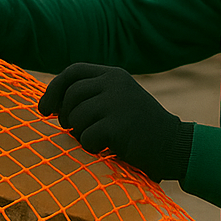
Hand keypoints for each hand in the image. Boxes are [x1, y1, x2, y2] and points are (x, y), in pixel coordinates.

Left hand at [38, 63, 190, 181]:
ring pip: (75, 117)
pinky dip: (92, 148)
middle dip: (64, 116)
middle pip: (70, 94)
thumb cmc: (140, 129)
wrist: (175, 146)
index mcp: (115, 75)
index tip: (44, 110)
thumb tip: (51, 103)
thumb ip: (93, 95)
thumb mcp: (119, 101)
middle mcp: (115, 83)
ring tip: (97, 140)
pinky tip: (108, 149)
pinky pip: (86, 137)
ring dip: (79, 134)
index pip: (73, 71)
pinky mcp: (118, 125)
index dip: (54, 89)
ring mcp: (117, 102)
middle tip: (73, 131)